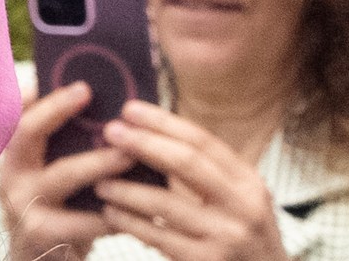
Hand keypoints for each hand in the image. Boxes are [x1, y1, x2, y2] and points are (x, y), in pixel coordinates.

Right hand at [0, 83, 129, 260]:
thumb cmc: (56, 215)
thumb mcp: (50, 178)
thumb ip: (65, 149)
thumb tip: (104, 113)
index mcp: (13, 153)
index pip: (20, 111)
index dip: (43, 92)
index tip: (76, 81)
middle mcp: (10, 173)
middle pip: (27, 131)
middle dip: (59, 110)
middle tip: (91, 95)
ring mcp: (22, 203)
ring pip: (62, 175)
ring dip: (98, 162)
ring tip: (129, 156)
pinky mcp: (41, 235)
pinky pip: (82, 221)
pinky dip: (112, 214)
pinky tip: (139, 211)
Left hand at [96, 104, 284, 260]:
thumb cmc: (244, 238)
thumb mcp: (240, 200)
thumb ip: (207, 171)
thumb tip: (148, 131)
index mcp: (248, 182)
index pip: (202, 141)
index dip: (162, 122)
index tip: (128, 109)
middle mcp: (243, 207)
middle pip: (186, 163)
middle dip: (143, 144)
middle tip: (109, 132)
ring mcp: (227, 238)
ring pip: (165, 203)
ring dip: (126, 189)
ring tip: (100, 180)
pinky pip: (159, 237)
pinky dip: (130, 223)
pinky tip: (111, 214)